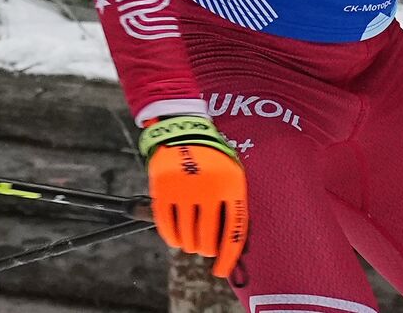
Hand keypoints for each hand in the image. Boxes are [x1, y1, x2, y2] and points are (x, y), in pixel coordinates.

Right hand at [139, 115, 248, 277]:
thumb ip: (234, 205)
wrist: (184, 131)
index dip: (228, 256)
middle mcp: (209, 189)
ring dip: (189, 244)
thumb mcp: (233, 175)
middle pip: (208, 237)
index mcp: (232, 186)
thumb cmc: (214, 159)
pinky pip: (166, 225)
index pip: (233, 231)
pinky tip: (176, 239)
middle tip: (205, 250)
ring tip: (192, 243)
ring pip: (186, 235)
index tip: (221, 271)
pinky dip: (171, 237)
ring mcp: (185, 190)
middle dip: (207, 249)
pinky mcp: (163, 190)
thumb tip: (238, 243)